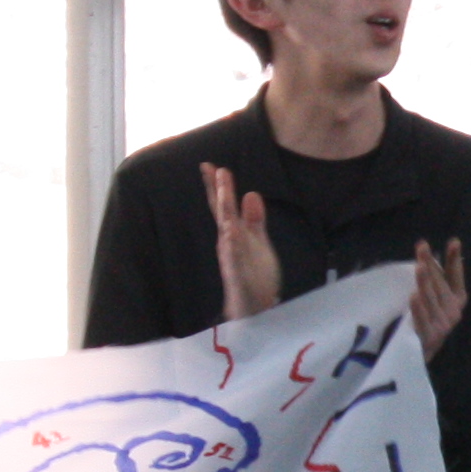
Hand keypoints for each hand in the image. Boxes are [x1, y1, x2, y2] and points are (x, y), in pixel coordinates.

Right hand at [200, 164, 282, 322]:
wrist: (255, 305)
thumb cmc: (254, 273)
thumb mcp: (257, 241)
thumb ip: (254, 219)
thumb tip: (252, 193)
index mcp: (234, 233)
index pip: (224, 207)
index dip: (219, 187)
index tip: (214, 166)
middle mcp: (229, 243)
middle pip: (222, 213)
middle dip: (220, 191)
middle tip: (215, 168)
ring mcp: (232, 258)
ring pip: (227, 231)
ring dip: (224, 210)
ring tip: (223, 189)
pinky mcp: (238, 276)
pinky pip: (234, 259)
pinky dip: (231, 246)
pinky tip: (230, 232)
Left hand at [409, 238, 468, 354]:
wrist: (419, 354)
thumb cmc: (427, 320)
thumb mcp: (435, 300)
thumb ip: (435, 281)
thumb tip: (428, 257)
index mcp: (457, 300)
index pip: (455, 276)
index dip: (454, 260)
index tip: (454, 242)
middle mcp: (453, 312)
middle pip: (440, 285)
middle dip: (431, 265)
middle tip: (422, 246)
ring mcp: (442, 325)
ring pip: (431, 300)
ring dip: (425, 282)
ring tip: (419, 266)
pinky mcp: (429, 337)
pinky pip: (422, 320)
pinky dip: (418, 308)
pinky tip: (414, 296)